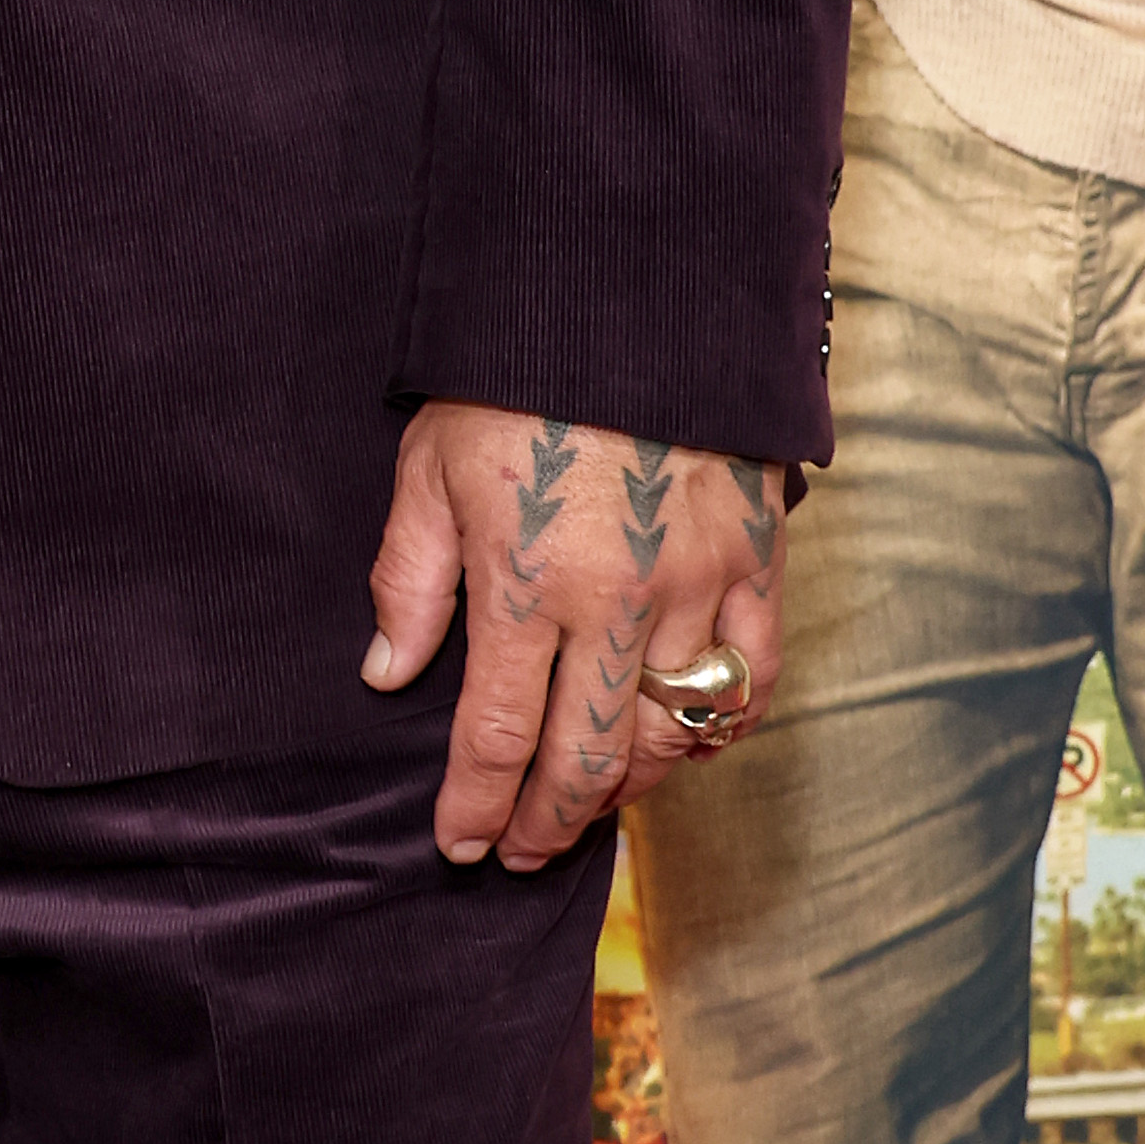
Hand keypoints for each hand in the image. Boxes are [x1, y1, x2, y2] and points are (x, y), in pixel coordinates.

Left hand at [363, 402, 785, 870]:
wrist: (629, 292)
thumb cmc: (510, 377)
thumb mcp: (428, 467)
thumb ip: (410, 580)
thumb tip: (387, 676)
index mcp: (527, 585)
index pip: (497, 736)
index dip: (478, 806)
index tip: (460, 845)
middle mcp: (619, 604)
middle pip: (590, 759)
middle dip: (550, 821)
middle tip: (522, 852)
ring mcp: (699, 585)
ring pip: (672, 731)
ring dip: (630, 787)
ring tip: (592, 808)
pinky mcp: (757, 558)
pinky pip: (755, 675)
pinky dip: (722, 725)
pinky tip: (688, 745)